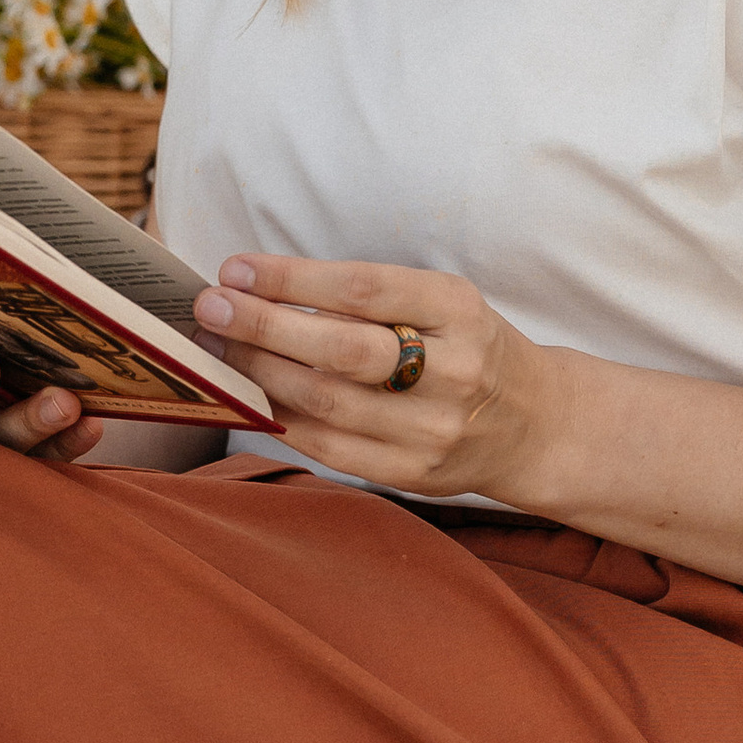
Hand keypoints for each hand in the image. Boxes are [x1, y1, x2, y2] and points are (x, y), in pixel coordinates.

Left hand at [193, 256, 552, 499]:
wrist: (532, 423)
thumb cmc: (467, 343)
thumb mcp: (441, 300)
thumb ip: (368, 296)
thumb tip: (263, 286)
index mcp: (457, 309)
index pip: (362, 289)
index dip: (292, 279)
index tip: (236, 267)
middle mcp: (451, 371)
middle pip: (341, 350)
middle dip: (264, 326)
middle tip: (210, 306)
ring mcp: (433, 431)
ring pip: (329, 404)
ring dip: (262, 372)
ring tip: (218, 346)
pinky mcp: (414, 475)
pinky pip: (333, 448)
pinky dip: (284, 419)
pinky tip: (251, 394)